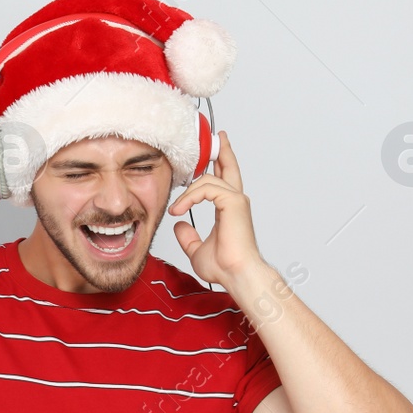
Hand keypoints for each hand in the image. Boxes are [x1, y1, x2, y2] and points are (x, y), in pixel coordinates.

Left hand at [167, 131, 266, 289]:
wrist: (236, 274)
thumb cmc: (224, 266)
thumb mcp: (197, 249)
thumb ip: (188, 237)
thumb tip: (178, 226)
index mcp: (229, 208)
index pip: (223, 180)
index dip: (218, 164)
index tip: (211, 154)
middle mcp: (235, 200)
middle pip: (228, 166)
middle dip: (220, 150)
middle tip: (214, 137)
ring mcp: (236, 200)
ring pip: (207, 179)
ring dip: (187, 192)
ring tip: (176, 209)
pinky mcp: (233, 202)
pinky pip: (206, 188)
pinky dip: (189, 198)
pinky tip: (180, 209)